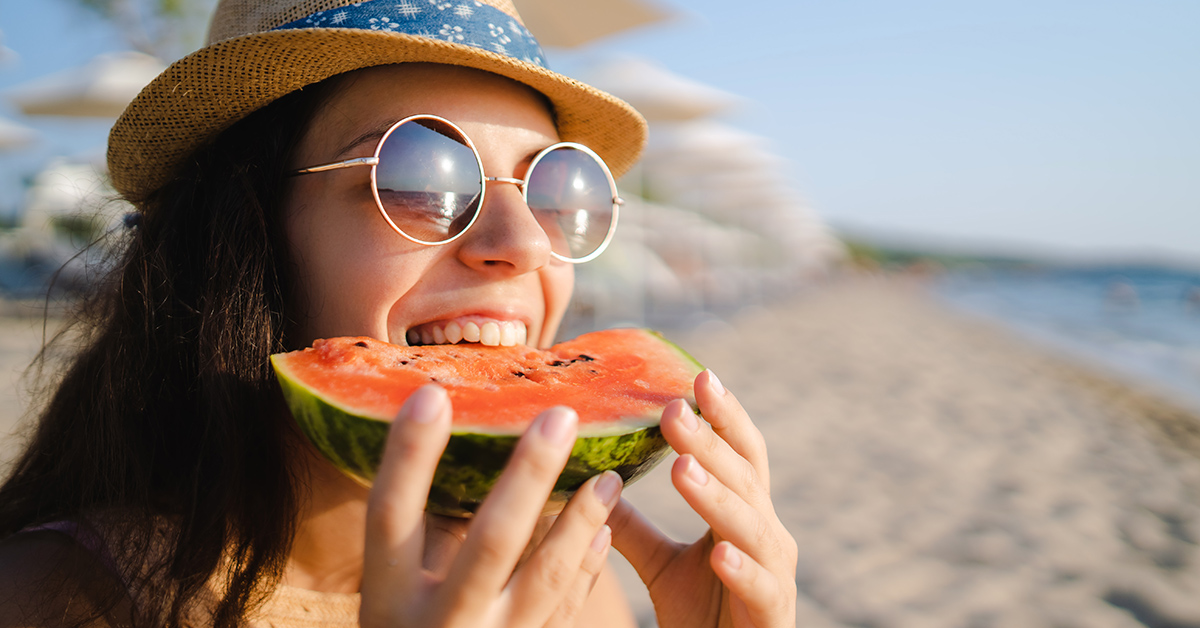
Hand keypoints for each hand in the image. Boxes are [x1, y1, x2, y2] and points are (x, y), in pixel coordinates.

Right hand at [360, 385, 623, 627]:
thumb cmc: (403, 627)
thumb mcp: (389, 591)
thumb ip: (413, 532)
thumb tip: (445, 436)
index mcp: (387, 596)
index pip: (390, 515)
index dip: (408, 457)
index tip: (432, 394)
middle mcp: (438, 624)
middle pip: (491, 543)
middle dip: (529, 476)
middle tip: (561, 416)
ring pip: (546, 580)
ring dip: (581, 522)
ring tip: (607, 477)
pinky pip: (564, 612)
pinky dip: (586, 569)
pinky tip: (604, 531)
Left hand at [610, 370, 796, 627]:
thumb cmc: (706, 615)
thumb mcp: (663, 565)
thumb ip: (635, 527)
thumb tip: (592, 482)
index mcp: (745, 514)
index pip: (738, 453)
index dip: (723, 416)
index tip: (698, 376)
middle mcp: (767, 534)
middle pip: (744, 476)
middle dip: (710, 442)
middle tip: (674, 409)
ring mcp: (776, 573)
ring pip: (751, 525)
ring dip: (717, 495)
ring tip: (682, 468)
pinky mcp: (774, 614)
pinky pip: (760, 586)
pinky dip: (741, 567)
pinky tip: (719, 551)